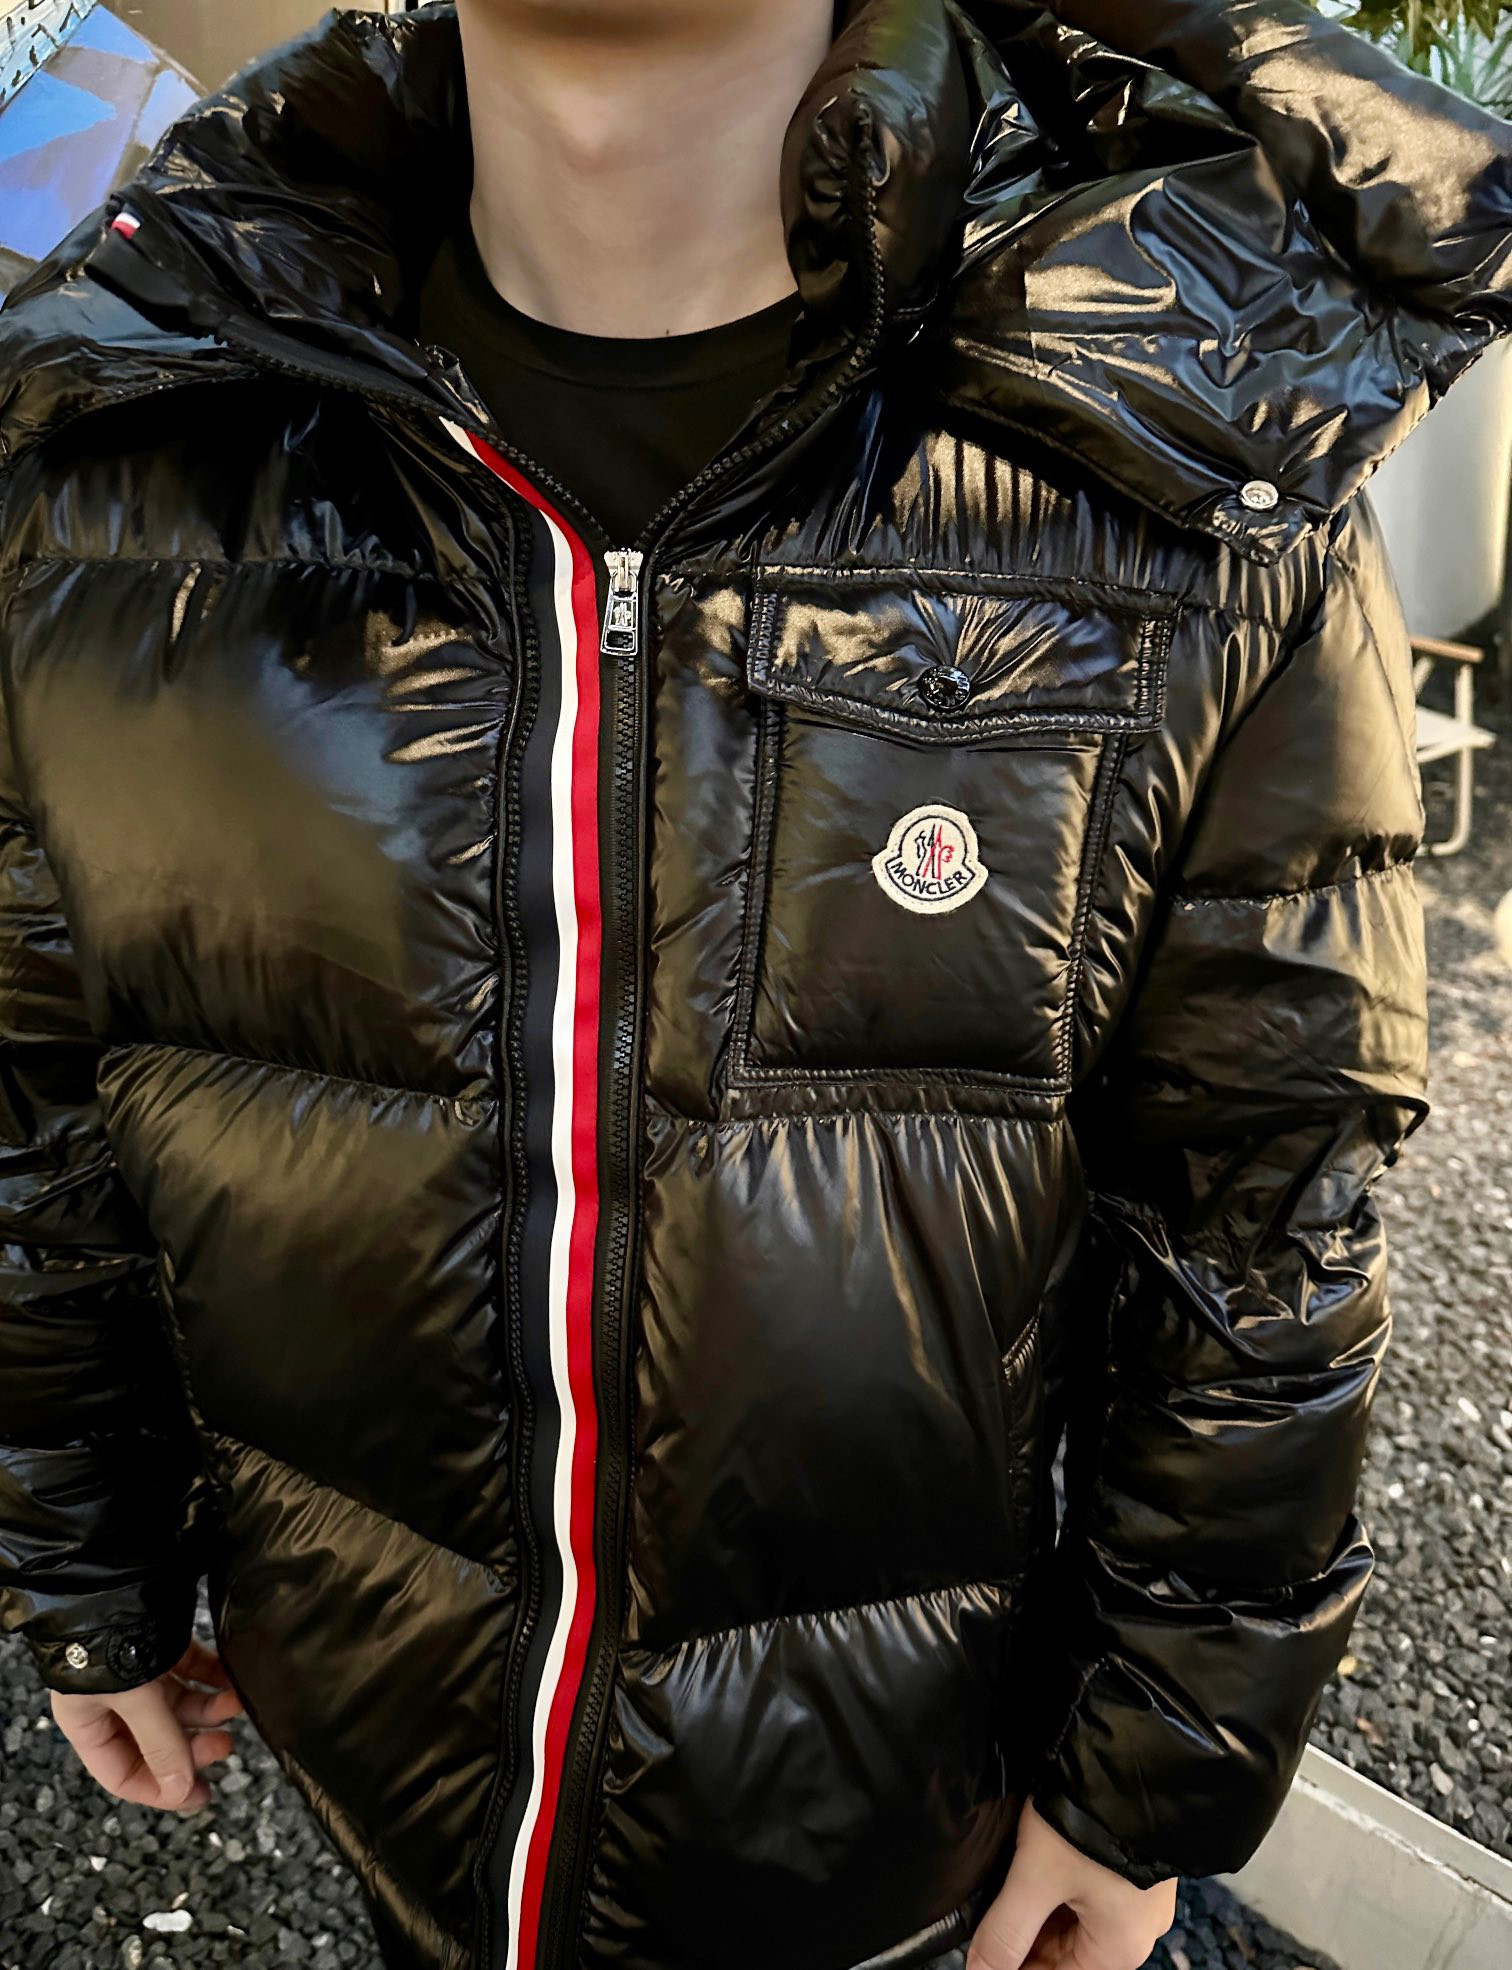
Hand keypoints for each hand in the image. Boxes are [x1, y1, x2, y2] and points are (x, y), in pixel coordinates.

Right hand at [50, 1635, 244, 1812]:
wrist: (112, 1570)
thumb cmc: (108, 1636)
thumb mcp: (132, 1698)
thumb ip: (160, 1744)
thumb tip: (182, 1793)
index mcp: (89, 1722)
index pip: (123, 1774)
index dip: (161, 1789)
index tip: (200, 1795)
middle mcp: (113, 1701)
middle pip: (156, 1742)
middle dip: (192, 1747)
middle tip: (226, 1747)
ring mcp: (138, 1671)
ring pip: (178, 1707)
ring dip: (209, 1710)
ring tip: (235, 1705)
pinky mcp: (161, 1643)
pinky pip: (190, 1671)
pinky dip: (212, 1678)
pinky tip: (232, 1681)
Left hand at [968, 1797, 1176, 1969]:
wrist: (1134, 1752)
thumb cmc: (1092, 1817)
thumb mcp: (1037, 1878)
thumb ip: (1004, 1932)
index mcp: (1121, 1949)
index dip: (1013, 1967)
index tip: (985, 1950)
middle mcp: (1138, 1929)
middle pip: (1067, 1953)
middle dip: (1024, 1940)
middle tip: (984, 1918)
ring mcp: (1139, 1895)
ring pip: (1076, 1920)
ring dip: (1038, 1912)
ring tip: (1003, 1887)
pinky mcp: (1134, 1862)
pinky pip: (1090, 1891)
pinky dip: (1058, 1888)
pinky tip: (1031, 1866)